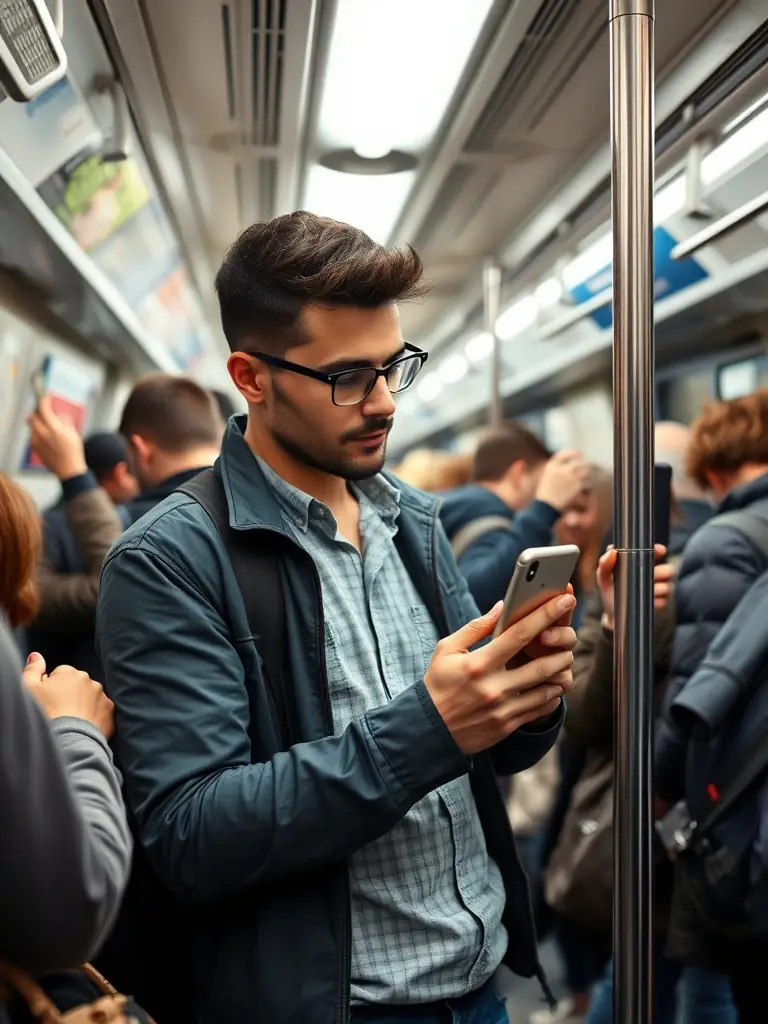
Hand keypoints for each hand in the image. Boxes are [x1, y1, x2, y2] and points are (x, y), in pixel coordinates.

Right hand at [23, 653, 114, 737]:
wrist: (66, 740)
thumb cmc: (44, 714)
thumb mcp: (28, 689)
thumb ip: (32, 669)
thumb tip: (36, 655)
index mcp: (69, 672)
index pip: (59, 675)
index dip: (51, 688)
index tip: (47, 701)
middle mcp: (89, 680)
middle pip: (76, 685)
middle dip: (69, 695)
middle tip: (58, 712)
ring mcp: (101, 695)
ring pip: (90, 697)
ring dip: (82, 705)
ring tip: (70, 721)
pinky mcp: (110, 712)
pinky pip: (101, 711)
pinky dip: (94, 717)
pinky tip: (83, 726)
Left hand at [27, 395, 86, 479]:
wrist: (69, 469)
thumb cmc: (74, 452)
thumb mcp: (74, 434)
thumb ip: (65, 421)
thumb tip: (60, 415)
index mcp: (54, 429)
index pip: (44, 409)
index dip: (44, 401)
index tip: (47, 397)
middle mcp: (43, 435)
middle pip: (32, 416)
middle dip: (38, 411)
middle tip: (44, 410)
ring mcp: (37, 442)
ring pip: (31, 426)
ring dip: (37, 422)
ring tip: (47, 425)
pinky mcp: (35, 448)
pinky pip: (32, 435)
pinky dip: (37, 432)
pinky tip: (46, 436)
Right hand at [424, 593, 576, 755]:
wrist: (429, 730)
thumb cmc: (437, 684)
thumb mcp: (447, 650)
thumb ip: (476, 628)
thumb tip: (502, 608)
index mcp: (478, 664)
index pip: (519, 634)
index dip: (544, 615)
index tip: (564, 600)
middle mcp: (494, 687)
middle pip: (541, 666)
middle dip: (562, 650)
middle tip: (569, 639)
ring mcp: (502, 709)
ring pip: (546, 690)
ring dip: (560, 673)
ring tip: (564, 661)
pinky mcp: (506, 726)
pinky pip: (539, 710)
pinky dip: (552, 697)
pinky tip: (553, 687)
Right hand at [535, 449, 590, 512]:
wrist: (546, 505)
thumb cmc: (546, 491)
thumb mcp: (548, 475)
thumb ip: (559, 467)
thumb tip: (573, 461)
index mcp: (552, 465)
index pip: (566, 453)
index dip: (574, 453)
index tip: (579, 454)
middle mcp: (561, 469)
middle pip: (578, 461)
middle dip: (583, 463)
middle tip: (585, 466)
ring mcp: (570, 477)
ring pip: (585, 469)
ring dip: (587, 472)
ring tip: (586, 475)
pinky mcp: (576, 485)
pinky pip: (586, 480)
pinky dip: (587, 481)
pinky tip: (586, 483)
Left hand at [596, 544, 675, 630]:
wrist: (614, 616)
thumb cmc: (610, 593)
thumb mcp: (603, 578)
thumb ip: (605, 564)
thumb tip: (612, 551)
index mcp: (639, 564)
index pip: (655, 553)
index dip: (659, 550)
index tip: (660, 551)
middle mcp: (652, 574)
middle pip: (668, 570)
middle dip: (660, 573)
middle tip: (650, 577)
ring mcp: (659, 589)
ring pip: (667, 586)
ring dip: (657, 589)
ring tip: (645, 592)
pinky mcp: (662, 603)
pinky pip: (664, 601)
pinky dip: (655, 602)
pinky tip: (645, 602)